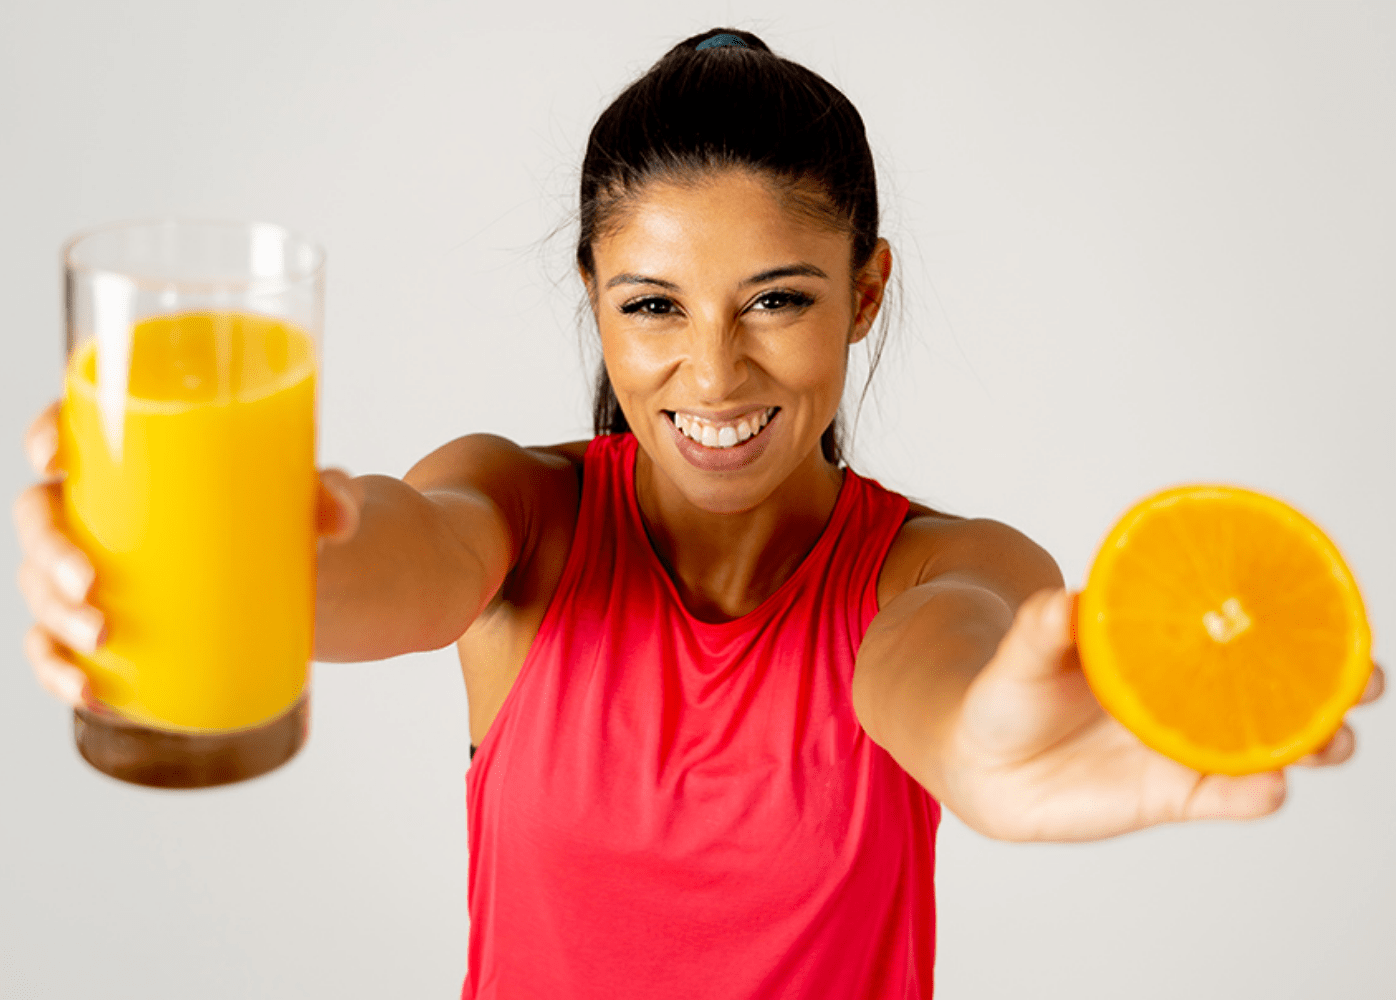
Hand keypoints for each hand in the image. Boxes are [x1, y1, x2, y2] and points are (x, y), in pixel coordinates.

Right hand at [13, 400, 361, 707]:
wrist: (310, 580)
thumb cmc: (293, 517)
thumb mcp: (317, 498)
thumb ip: (333, 495)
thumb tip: (339, 519)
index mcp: (134, 464)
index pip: (69, 435)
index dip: (43, 435)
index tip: (50, 454)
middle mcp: (100, 516)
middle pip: (41, 521)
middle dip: (50, 552)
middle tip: (89, 581)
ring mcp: (98, 575)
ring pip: (43, 590)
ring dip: (56, 618)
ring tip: (102, 638)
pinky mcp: (112, 627)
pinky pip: (62, 650)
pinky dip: (62, 672)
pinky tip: (90, 690)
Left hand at [941, 588, 1384, 841]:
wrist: (984, 763)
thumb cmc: (1010, 693)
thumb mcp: (1021, 654)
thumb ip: (1040, 630)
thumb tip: (1061, 602)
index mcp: (1165, 647)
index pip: (1240, 627)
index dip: (1293, 618)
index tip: (1335, 605)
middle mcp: (1189, 695)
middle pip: (1281, 688)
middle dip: (1335, 683)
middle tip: (1361, 679)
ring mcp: (1186, 746)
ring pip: (1271, 745)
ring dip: (1310, 742)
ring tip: (1328, 739)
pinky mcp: (1174, 795)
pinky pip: (1227, 797)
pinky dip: (1254, 793)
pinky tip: (1267, 786)